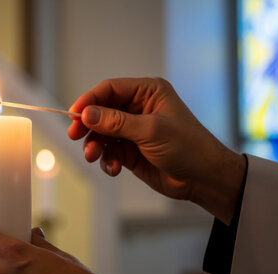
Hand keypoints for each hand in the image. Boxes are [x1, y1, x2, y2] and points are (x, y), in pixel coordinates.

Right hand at [68, 78, 244, 223]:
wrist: (203, 179)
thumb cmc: (188, 148)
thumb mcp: (150, 131)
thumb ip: (116, 122)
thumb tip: (87, 114)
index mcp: (148, 92)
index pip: (110, 89)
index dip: (89, 100)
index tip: (74, 115)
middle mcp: (139, 108)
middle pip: (101, 111)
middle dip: (88, 126)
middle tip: (75, 137)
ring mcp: (134, 130)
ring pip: (101, 133)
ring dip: (95, 145)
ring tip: (94, 157)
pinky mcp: (130, 151)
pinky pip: (108, 151)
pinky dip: (106, 160)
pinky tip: (114, 169)